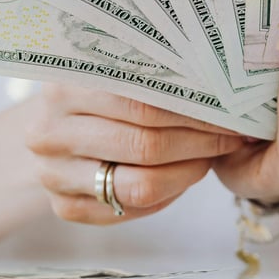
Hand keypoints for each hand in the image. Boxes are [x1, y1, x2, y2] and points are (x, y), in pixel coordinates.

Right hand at [26, 84, 243, 223]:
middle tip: (231, 136)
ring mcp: (54, 175)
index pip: (143, 104)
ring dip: (188, 172)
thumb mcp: (108, 68)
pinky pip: (128, 210)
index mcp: (64, 88)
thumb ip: (148, 70)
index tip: (227, 110)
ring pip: (140, 185)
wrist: (47, 125)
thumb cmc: (92, 91)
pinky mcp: (63, 207)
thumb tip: (217, 79)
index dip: (193, 111)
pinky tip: (182, 176)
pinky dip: (165, 196)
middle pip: (145, 146)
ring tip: (211, 156)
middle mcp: (51, 133)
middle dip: (199, 142)